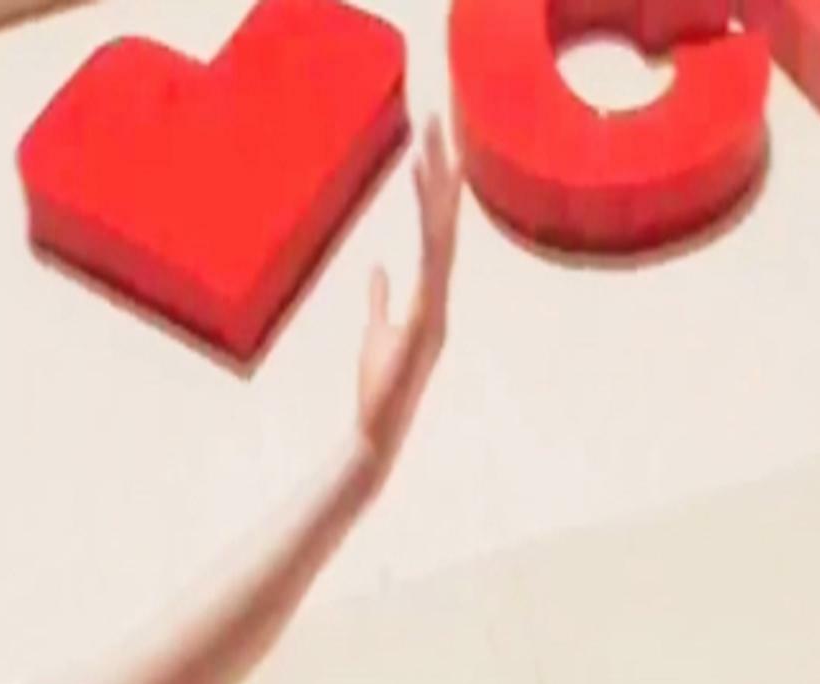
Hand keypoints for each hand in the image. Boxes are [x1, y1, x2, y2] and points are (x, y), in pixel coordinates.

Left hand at [353, 123, 460, 484]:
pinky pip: (429, 265)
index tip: (434, 143)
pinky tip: (423, 196)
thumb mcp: (376, 331)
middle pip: (444, 222)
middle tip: (442, 116)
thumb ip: (380, 298)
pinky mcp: (426, 323)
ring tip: (432, 140)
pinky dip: (428, 229)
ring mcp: (436, 308)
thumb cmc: (377, 388)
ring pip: (440, 236)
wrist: (376, 432)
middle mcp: (440, 297)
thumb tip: (379, 267)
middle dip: (443, 168)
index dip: (436, 187)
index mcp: (431, 296)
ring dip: (436, 186)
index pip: (436, 232)